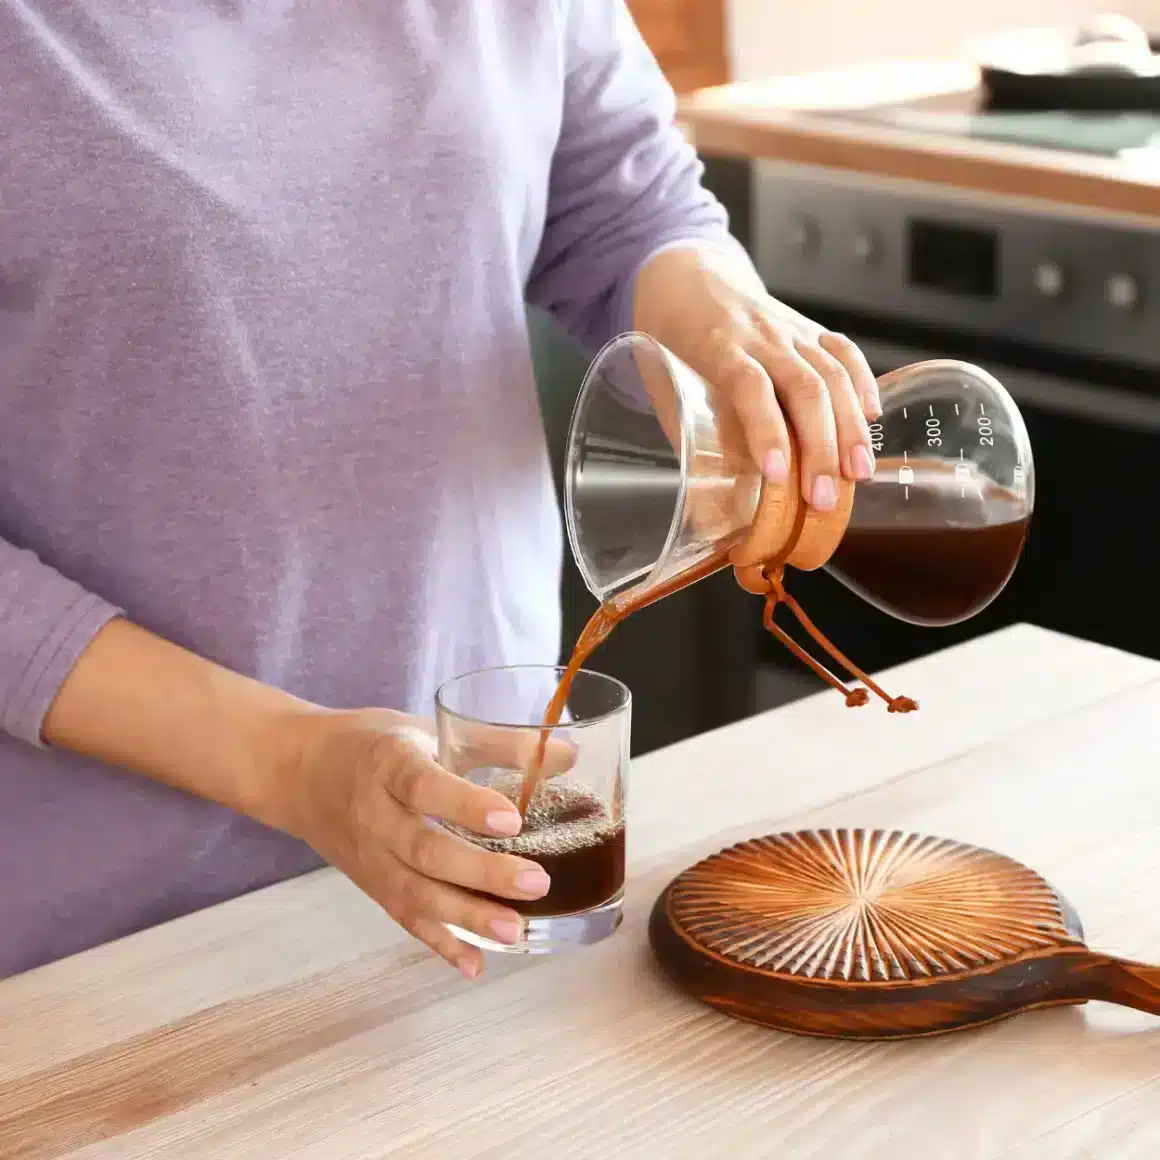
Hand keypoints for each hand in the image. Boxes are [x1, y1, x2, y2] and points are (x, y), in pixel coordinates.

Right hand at [278, 708, 575, 978]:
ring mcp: (370, 857)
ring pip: (414, 893)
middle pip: (424, 849)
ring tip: (517, 930)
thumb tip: (569, 754)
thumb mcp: (427, 728)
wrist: (300, 772)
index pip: (424, 787)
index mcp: (388, 764)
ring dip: (466, 917)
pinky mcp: (372, 887)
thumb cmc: (374, 745)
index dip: (466, 804)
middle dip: (480, 871)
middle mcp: (374, 814)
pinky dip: (440, 945)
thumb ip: (497, 744)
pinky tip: (476, 965)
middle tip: (536, 881)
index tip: (512, 819)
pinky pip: (404, 920)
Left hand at [633, 244, 881, 510]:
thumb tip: (706, 516)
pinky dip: (863, 384)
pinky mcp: (807, 328)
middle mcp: (758, 333)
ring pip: (832, 372)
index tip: (778, 476)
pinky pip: (843, 352)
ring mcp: (789, 328)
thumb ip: (685, 440)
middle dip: (820, 447)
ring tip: (858, 474)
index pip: (750, 386)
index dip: (767, 431)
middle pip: (804, 386)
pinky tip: (871, 420)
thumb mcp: (660, 384)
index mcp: (715, 345)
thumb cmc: (667, 336)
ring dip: (849, 427)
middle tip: (824, 499)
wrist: (682, 272)